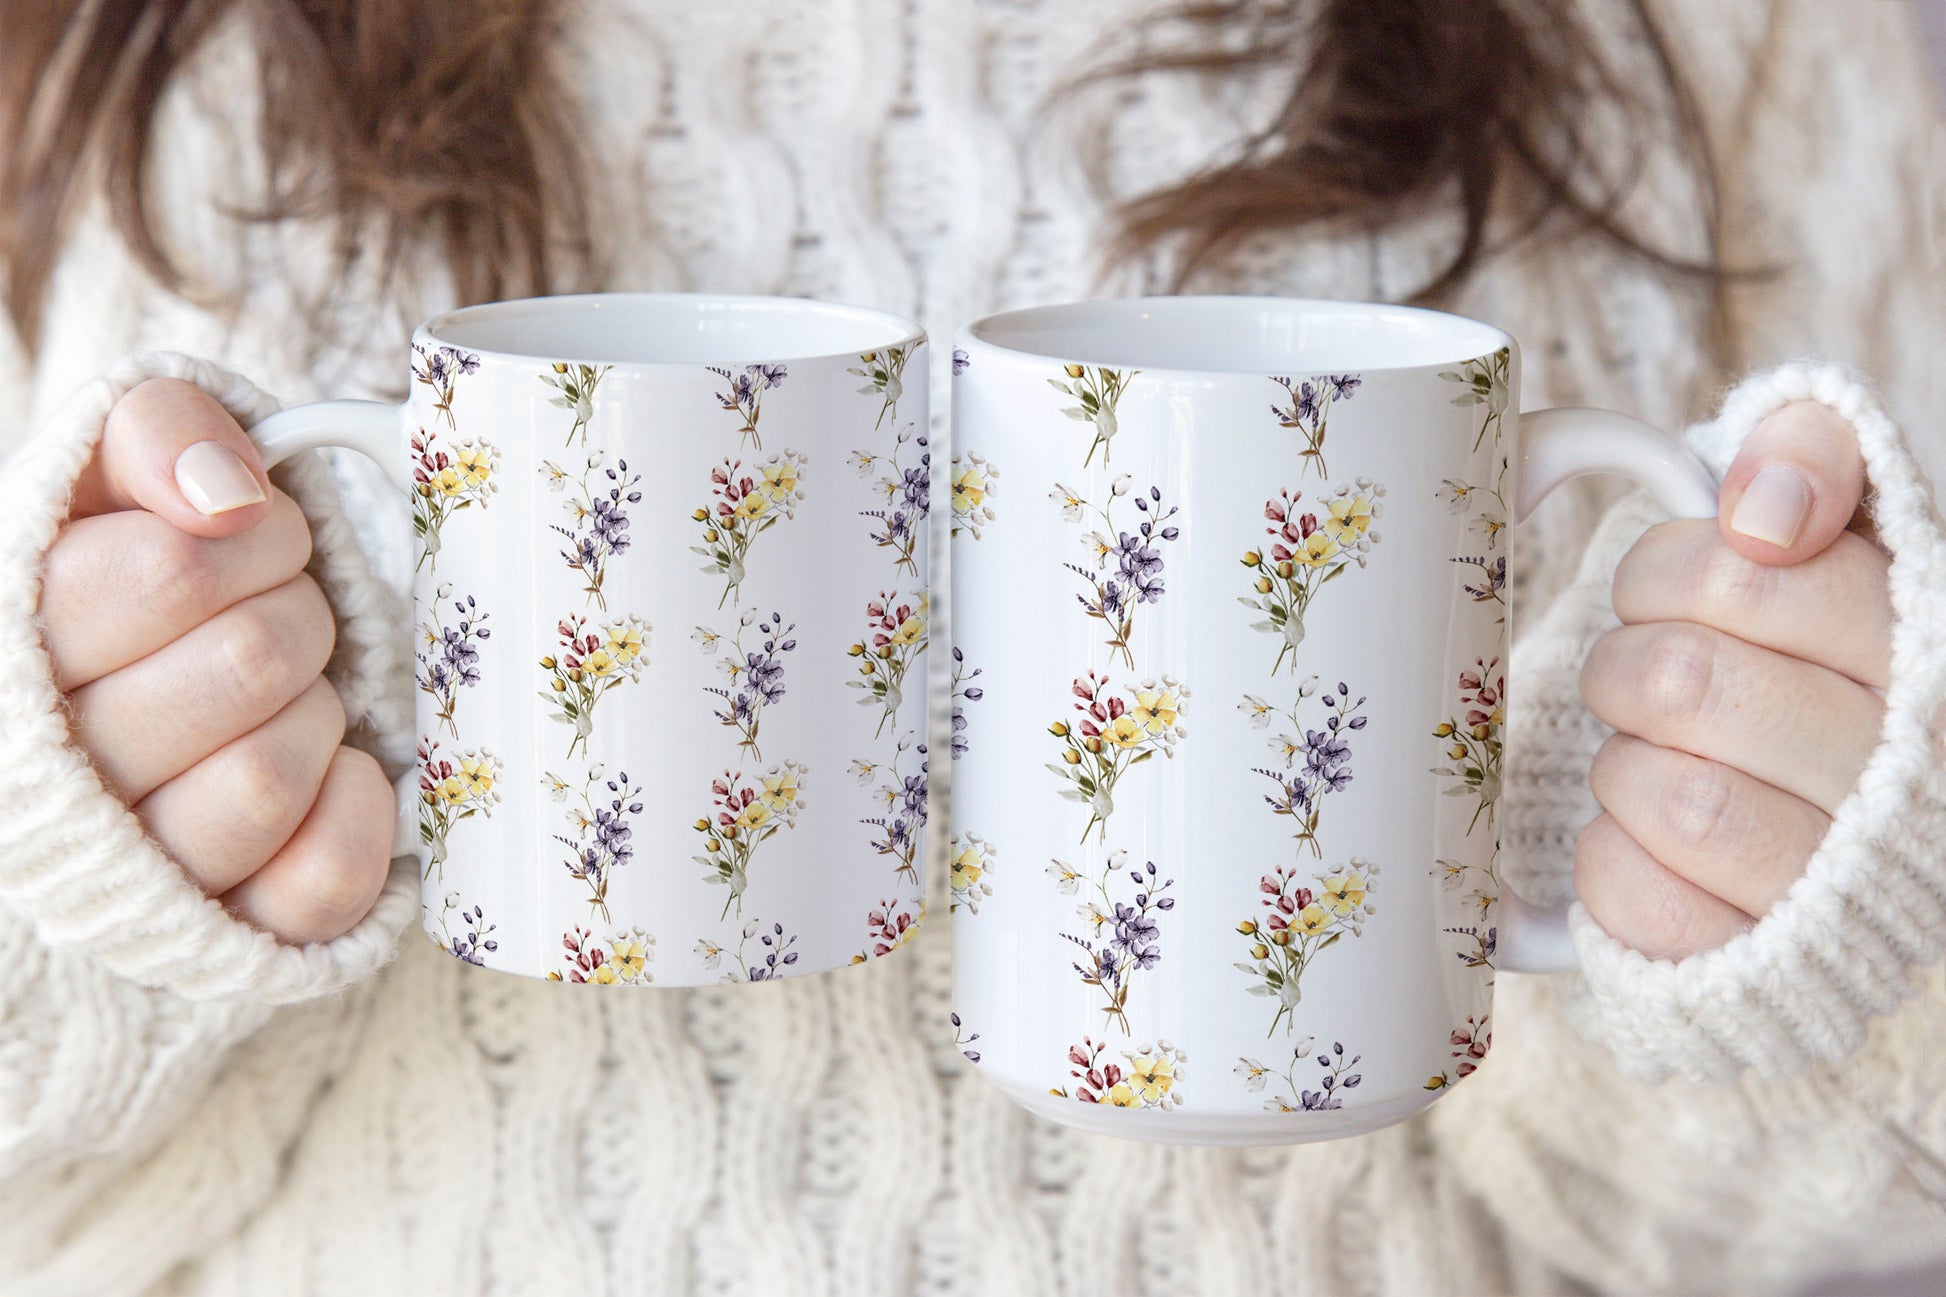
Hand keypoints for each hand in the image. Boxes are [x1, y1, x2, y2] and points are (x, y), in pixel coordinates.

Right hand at [39, 378, 393, 943]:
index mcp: (17, 642)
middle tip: (285, 621)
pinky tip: (333, 770)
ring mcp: (141, 865)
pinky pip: (317, 882)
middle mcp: (55, 771)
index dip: (257, 539)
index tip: (259, 538)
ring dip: (316, 714)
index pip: (166, 570)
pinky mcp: (232, 926)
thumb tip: (225, 493)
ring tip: (293, 699)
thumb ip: (163, 433)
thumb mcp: (138, 472)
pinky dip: (355, 812)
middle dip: (300, 619)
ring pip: (267, 781)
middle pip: (248, 664)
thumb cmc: (161, 576)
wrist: (184, 675)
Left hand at [1575, 401, 1887, 959]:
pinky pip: (1631, 889)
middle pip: (1682, 680)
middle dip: (1628, 667)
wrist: (1820, 837)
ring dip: (1624, 764)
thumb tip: (1763, 505)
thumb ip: (1810, 454)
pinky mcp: (1758, 959)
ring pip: (1668, 794)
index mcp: (1926, 643)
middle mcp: (1910, 768)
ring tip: (1662, 760)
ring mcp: (1843, 881)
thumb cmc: (1800, 658)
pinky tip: (1656, 840)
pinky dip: (1612, 854)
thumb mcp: (1826, 529)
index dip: (1668, 571)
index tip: (1680, 593)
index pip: (1741, 567)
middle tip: (1652, 683)